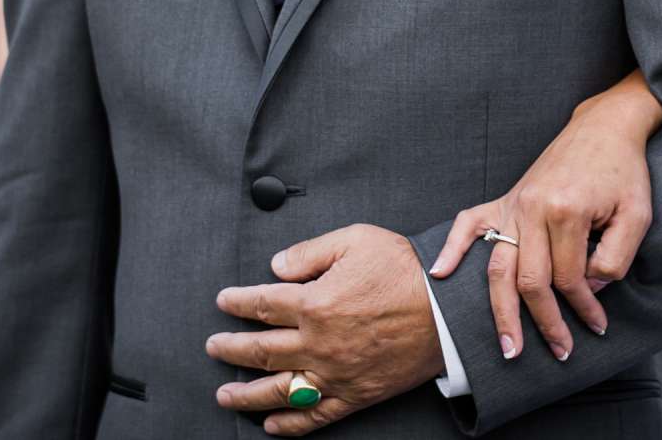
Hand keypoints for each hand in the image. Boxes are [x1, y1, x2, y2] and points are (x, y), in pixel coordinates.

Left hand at [208, 225, 444, 433]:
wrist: (448, 309)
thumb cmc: (406, 271)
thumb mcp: (357, 241)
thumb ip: (311, 252)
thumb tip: (277, 266)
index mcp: (315, 303)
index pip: (261, 304)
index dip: (237, 302)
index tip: (224, 301)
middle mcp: (318, 343)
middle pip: (259, 351)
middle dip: (229, 349)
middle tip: (214, 347)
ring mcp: (334, 373)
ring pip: (277, 390)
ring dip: (245, 394)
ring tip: (225, 394)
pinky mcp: (354, 394)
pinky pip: (315, 416)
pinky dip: (289, 424)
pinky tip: (271, 424)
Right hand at [429, 75, 659, 363]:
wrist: (603, 128)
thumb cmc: (623, 172)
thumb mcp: (637, 215)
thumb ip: (616, 257)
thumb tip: (589, 288)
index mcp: (566, 211)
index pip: (568, 278)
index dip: (584, 307)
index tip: (597, 325)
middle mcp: (533, 208)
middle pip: (529, 280)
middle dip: (544, 322)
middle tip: (559, 352)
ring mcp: (514, 203)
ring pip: (499, 266)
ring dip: (502, 310)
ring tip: (508, 346)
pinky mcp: (505, 199)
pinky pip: (470, 223)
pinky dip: (452, 248)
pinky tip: (440, 273)